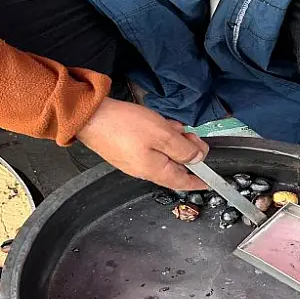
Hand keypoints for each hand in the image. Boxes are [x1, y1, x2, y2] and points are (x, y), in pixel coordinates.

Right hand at [77, 98, 208, 190]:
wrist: (89, 116)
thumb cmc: (122, 125)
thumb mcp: (162, 134)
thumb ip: (183, 149)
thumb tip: (198, 158)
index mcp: (155, 171)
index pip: (183, 182)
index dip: (199, 180)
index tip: (210, 181)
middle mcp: (144, 170)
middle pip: (174, 166)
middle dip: (187, 152)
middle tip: (191, 135)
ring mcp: (134, 160)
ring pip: (163, 154)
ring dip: (173, 141)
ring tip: (174, 126)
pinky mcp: (126, 150)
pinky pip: (151, 147)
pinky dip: (160, 137)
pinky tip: (159, 124)